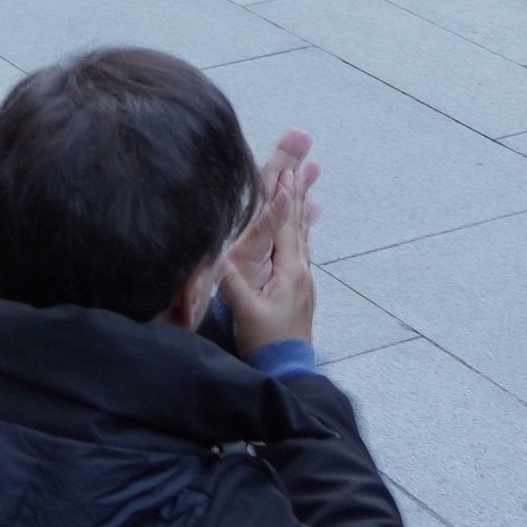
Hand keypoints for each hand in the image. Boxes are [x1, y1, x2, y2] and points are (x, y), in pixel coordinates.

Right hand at [219, 131, 321, 350]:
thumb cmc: (265, 342)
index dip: (284, 196)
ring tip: (310, 174)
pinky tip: (306, 219)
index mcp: (289, 269)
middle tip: (304, 156)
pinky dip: (302, 225)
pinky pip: (302, 246)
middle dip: (298, 187)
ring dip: (303, 201)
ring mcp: (302, 278)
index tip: (286, 166)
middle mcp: (301, 269)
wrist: (288, 370)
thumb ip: (233, 283)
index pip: (286, 224)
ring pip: (302, 231)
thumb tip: (217, 253)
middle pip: (298, 221)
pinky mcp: (300, 288)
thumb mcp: (244, 312)